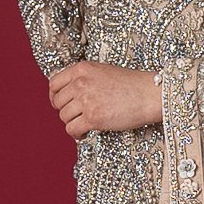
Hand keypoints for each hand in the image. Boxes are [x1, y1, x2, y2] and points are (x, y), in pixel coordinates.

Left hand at [47, 62, 163, 138]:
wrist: (149, 94)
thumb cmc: (132, 85)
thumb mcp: (103, 72)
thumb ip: (85, 79)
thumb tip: (68, 94)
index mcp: (82, 69)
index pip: (54, 83)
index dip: (55, 96)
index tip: (60, 104)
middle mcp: (81, 83)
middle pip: (58, 102)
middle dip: (65, 111)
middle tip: (77, 117)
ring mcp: (86, 100)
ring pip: (64, 117)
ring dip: (73, 123)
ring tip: (85, 125)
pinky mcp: (93, 118)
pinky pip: (72, 130)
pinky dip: (77, 134)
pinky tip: (86, 133)